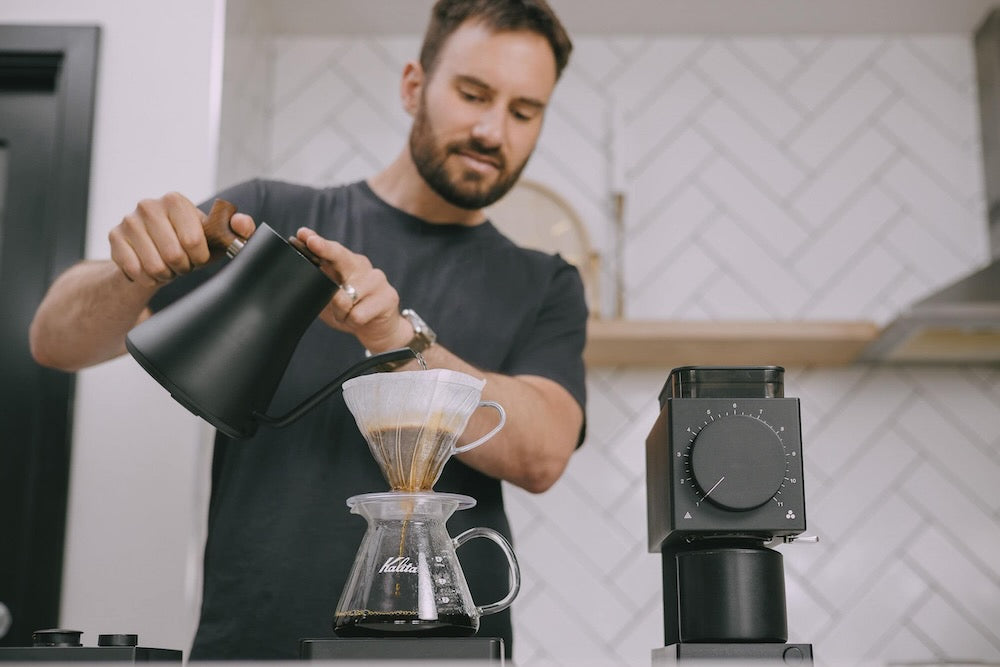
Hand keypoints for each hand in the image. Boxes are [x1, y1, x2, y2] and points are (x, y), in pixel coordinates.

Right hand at [109, 192, 255, 287]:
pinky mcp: (114, 237)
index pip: (194, 241)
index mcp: (176, 200)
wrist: (157, 254)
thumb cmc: (193, 245)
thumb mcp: (219, 238)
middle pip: (174, 255)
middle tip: (182, 264)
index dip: (200, 257)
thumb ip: (240, 230)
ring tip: (168, 267)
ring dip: (166, 274)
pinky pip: (135, 271)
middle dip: (183, 267)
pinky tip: (151, 270)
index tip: (198, 256)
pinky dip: (147, 278)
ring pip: (154, 266)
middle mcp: (148, 205)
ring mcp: (128, 220)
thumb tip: (242, 223)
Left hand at [295, 227, 411, 351]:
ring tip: (347, 315)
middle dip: (325, 249)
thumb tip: (302, 278)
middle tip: (312, 243)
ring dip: (340, 312)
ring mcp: (377, 280)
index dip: (318, 243)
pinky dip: (352, 322)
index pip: (331, 251)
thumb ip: (317, 288)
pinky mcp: (389, 296)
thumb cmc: (351, 311)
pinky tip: (360, 320)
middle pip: (341, 257)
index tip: (303, 234)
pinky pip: (357, 314)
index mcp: (347, 264)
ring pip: (345, 298)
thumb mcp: (329, 300)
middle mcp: (362, 267)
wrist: (379, 329)